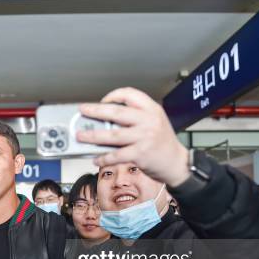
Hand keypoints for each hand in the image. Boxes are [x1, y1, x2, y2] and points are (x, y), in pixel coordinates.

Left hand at [76, 87, 190, 186]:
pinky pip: (116, 155)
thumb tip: (106, 120)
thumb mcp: (155, 122)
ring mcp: (144, 137)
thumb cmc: (163, 143)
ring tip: (81, 135)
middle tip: (82, 111)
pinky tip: (97, 158)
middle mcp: (148, 121)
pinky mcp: (140, 154)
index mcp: (152, 109)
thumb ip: (136, 117)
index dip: (113, 95)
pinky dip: (104, 157)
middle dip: (95, 111)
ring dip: (92, 135)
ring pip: (112, 135)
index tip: (102, 101)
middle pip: (116, 112)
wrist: (177, 164)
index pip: (130, 94)